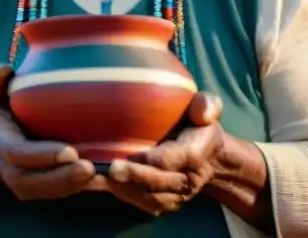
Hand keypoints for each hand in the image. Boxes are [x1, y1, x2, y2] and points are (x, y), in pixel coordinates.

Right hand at [0, 64, 96, 200]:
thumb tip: (3, 71)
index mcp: (0, 139)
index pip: (17, 153)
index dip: (41, 155)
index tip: (70, 152)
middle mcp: (8, 164)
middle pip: (28, 182)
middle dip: (60, 179)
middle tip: (90, 169)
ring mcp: (20, 177)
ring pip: (43, 191)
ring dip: (71, 187)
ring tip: (100, 177)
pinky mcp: (37, 183)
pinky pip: (54, 192)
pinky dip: (77, 189)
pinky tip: (102, 181)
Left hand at [89, 92, 225, 215]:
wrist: (210, 158)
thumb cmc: (199, 125)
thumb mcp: (206, 108)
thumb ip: (207, 104)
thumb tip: (204, 111)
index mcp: (197, 152)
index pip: (176, 157)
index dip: (156, 159)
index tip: (134, 154)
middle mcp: (188, 179)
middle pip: (160, 181)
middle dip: (135, 176)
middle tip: (111, 168)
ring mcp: (177, 195)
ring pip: (150, 197)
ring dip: (124, 189)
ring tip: (97, 178)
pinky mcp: (166, 203)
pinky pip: (144, 204)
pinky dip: (122, 194)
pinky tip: (99, 183)